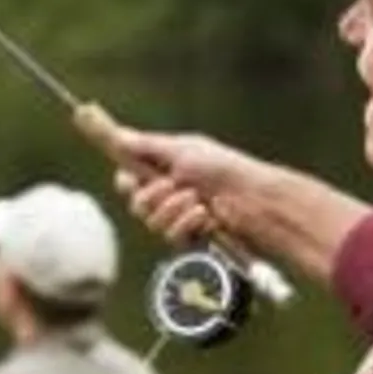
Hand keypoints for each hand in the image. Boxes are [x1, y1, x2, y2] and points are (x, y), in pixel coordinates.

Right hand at [106, 126, 266, 245]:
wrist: (254, 199)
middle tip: (171, 186)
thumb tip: (118, 135)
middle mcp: (169, 193)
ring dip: (173, 209)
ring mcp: (179, 217)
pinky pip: (170, 236)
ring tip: (197, 200)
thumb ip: (147, 145)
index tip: (131, 179)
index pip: (129, 178)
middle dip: (152, 195)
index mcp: (165, 168)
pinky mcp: (190, 237)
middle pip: (136, 203)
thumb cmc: (224, 168)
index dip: (127, 181)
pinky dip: (187, 224)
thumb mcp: (184, 150)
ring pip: (151, 221)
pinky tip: (205, 216)